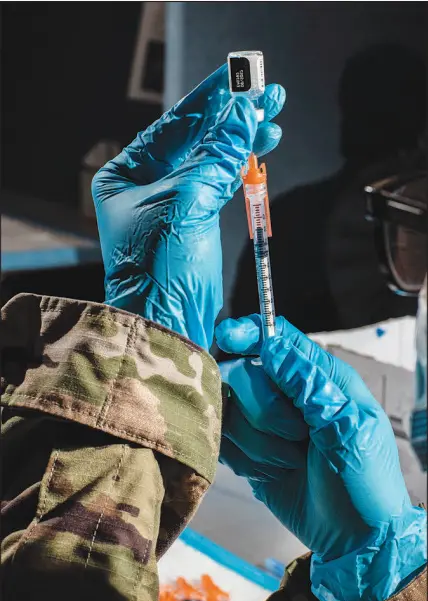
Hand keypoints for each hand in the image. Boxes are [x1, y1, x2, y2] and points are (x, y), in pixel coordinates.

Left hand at [92, 66, 284, 349]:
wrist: (168, 325)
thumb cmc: (159, 268)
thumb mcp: (188, 201)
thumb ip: (219, 155)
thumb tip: (244, 113)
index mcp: (126, 174)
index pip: (174, 125)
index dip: (210, 99)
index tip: (239, 77)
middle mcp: (145, 186)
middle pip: (195, 139)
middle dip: (233, 118)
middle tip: (268, 95)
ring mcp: (171, 204)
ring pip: (212, 160)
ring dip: (243, 140)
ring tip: (273, 119)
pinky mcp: (194, 223)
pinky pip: (220, 183)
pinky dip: (242, 167)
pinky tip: (260, 148)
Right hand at [216, 314, 426, 600]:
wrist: (357, 541)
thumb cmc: (366, 482)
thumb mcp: (348, 427)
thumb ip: (308, 383)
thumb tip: (270, 345)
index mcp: (320, 379)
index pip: (276, 338)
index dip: (249, 333)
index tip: (227, 337)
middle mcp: (289, 396)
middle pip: (244, 374)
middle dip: (264, 409)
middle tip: (295, 436)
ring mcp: (266, 426)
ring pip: (230, 411)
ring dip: (257, 442)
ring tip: (291, 460)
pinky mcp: (250, 454)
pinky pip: (225, 443)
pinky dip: (245, 459)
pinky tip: (272, 472)